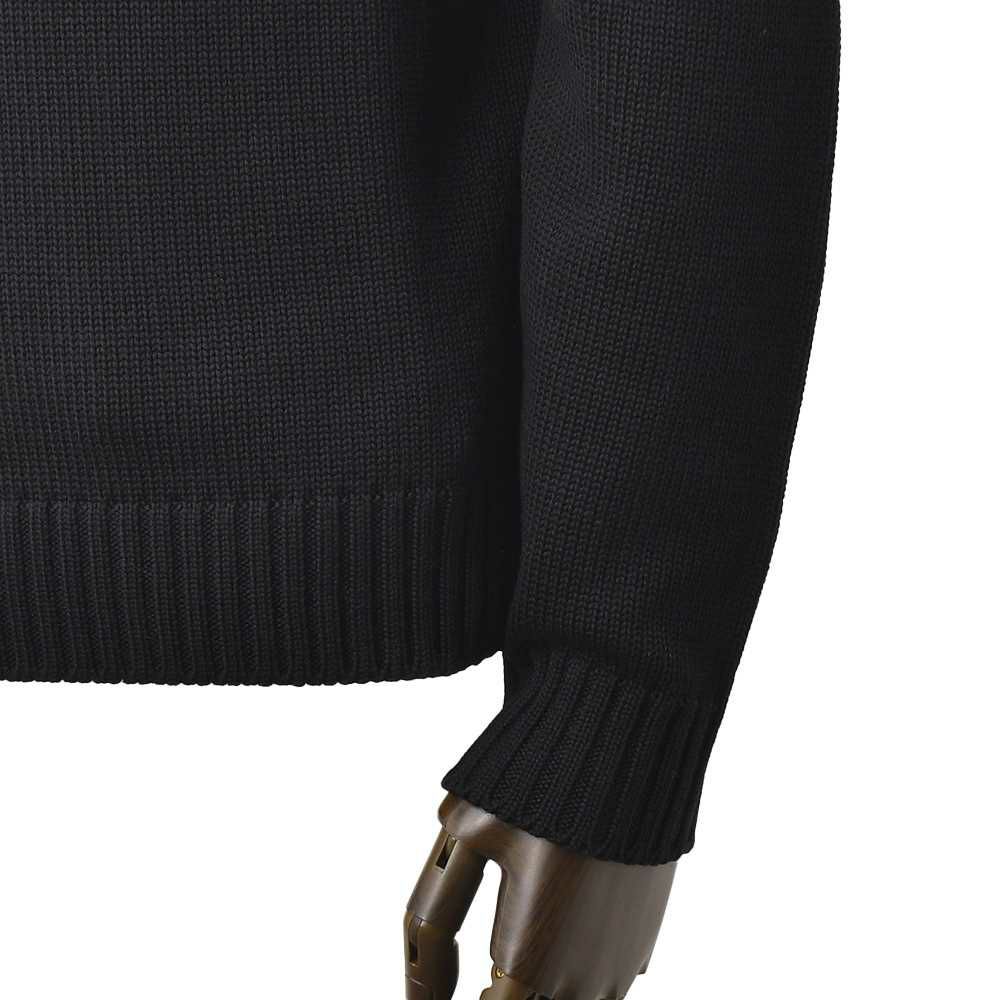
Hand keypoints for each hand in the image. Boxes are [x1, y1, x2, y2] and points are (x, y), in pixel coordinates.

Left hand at [404, 795, 675, 998]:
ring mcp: (621, 959)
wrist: (629, 742)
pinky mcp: (645, 934)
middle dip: (503, 990)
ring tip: (516, 945)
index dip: (467, 996)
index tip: (454, 984)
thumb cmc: (538, 782)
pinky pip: (603, 974)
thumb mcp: (465, 834)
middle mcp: (583, 977)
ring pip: (570, 998)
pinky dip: (575, 961)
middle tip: (482, 969)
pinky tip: (564, 917)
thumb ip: (432, 921)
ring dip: (541, 982)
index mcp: (531, 960)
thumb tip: (420, 987)